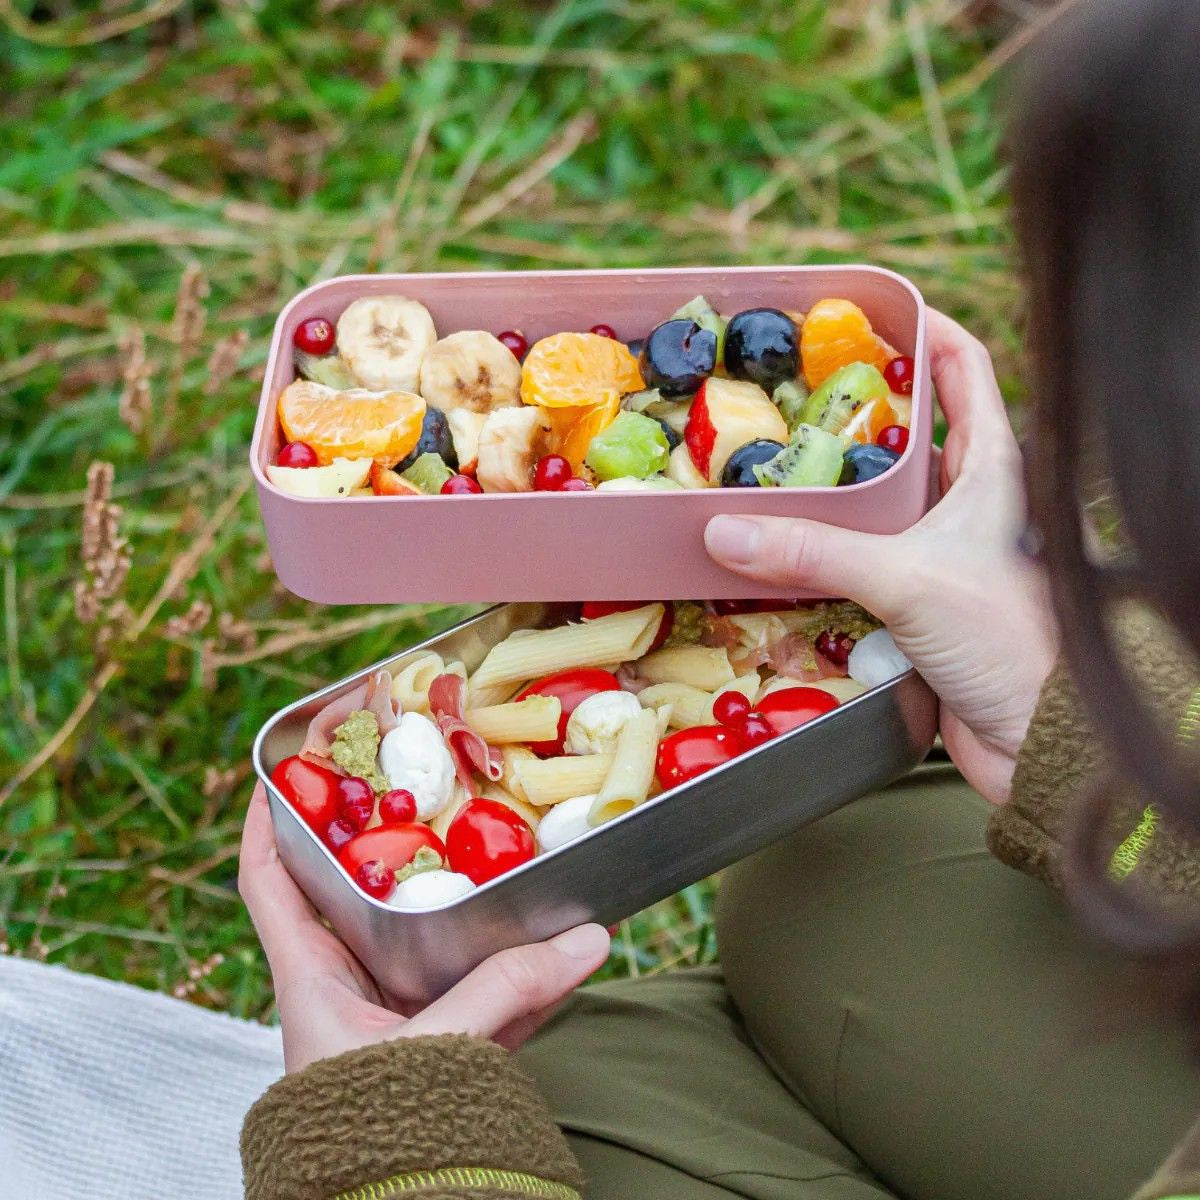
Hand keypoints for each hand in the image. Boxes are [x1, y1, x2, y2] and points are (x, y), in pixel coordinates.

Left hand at [239, 783, 610, 1072]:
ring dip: (475, 895)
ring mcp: (401, 1008)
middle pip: (359, 889)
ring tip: (511, 843)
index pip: (270, 882)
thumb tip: (587, 938)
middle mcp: (352, 980)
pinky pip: (484, 985)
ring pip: (434, 934)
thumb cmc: (374, 1131)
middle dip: (392, 834)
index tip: (283, 764)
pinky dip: (523, 965)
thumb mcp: (435, 1049)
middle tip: (427, 779)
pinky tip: (567, 941)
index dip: (268, 820)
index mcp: (314, 975)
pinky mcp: (447, 1038)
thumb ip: (506, 992)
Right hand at [704, 310, 1056, 803]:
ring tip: (763, 468)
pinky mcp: (914, 604)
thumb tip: (725, 531)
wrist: (1037, 738)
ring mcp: (939, 554)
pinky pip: (856, 563)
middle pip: (905, 433)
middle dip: (847, 412)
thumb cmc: (1007, 640)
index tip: (865, 314)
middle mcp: (966, 504)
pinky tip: (774, 553)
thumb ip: (815, 552)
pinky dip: (818, 555)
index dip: (923, 331)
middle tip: (785, 396)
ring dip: (824, 491)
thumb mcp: (908, 579)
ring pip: (874, 503)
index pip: (964, 370)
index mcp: (993, 469)